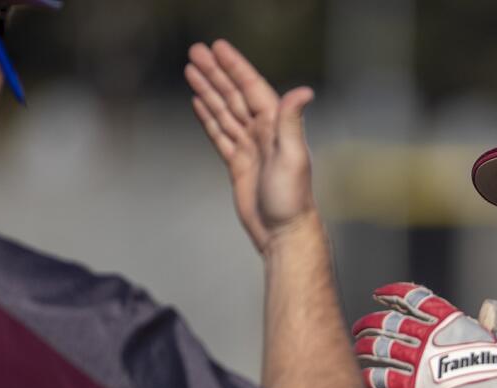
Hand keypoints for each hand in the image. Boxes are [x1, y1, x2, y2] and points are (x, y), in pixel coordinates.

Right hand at [185, 40, 317, 252]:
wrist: (282, 232)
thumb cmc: (292, 198)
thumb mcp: (293, 156)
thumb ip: (293, 121)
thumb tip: (305, 91)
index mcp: (276, 126)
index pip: (251, 88)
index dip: (235, 67)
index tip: (218, 47)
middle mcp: (263, 133)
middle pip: (234, 95)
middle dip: (215, 73)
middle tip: (195, 51)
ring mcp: (249, 148)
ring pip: (224, 111)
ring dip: (208, 90)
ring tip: (191, 69)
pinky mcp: (238, 164)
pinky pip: (220, 134)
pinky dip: (209, 117)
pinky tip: (199, 103)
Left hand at [352, 284, 496, 387]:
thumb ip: (493, 321)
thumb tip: (491, 305)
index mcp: (449, 320)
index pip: (414, 297)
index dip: (393, 293)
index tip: (380, 294)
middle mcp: (429, 337)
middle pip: (390, 322)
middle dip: (371, 322)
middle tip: (360, 326)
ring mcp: (420, 362)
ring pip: (381, 347)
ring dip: (365, 345)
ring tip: (356, 346)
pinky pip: (383, 378)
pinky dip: (369, 376)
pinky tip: (361, 375)